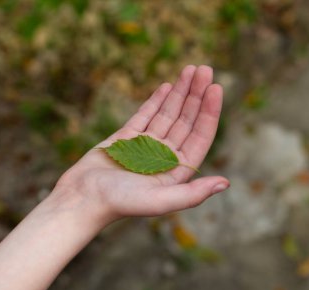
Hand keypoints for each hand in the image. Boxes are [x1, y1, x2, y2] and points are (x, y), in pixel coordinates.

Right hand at [57, 65, 228, 223]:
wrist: (82, 197)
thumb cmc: (120, 203)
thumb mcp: (159, 201)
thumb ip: (193, 194)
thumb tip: (226, 183)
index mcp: (176, 171)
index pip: (199, 137)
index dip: (209, 113)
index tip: (215, 88)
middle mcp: (165, 157)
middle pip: (186, 121)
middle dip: (196, 95)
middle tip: (205, 69)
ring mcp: (146, 145)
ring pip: (168, 113)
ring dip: (180, 92)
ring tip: (191, 70)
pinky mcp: (127, 137)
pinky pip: (146, 114)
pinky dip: (157, 100)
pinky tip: (168, 86)